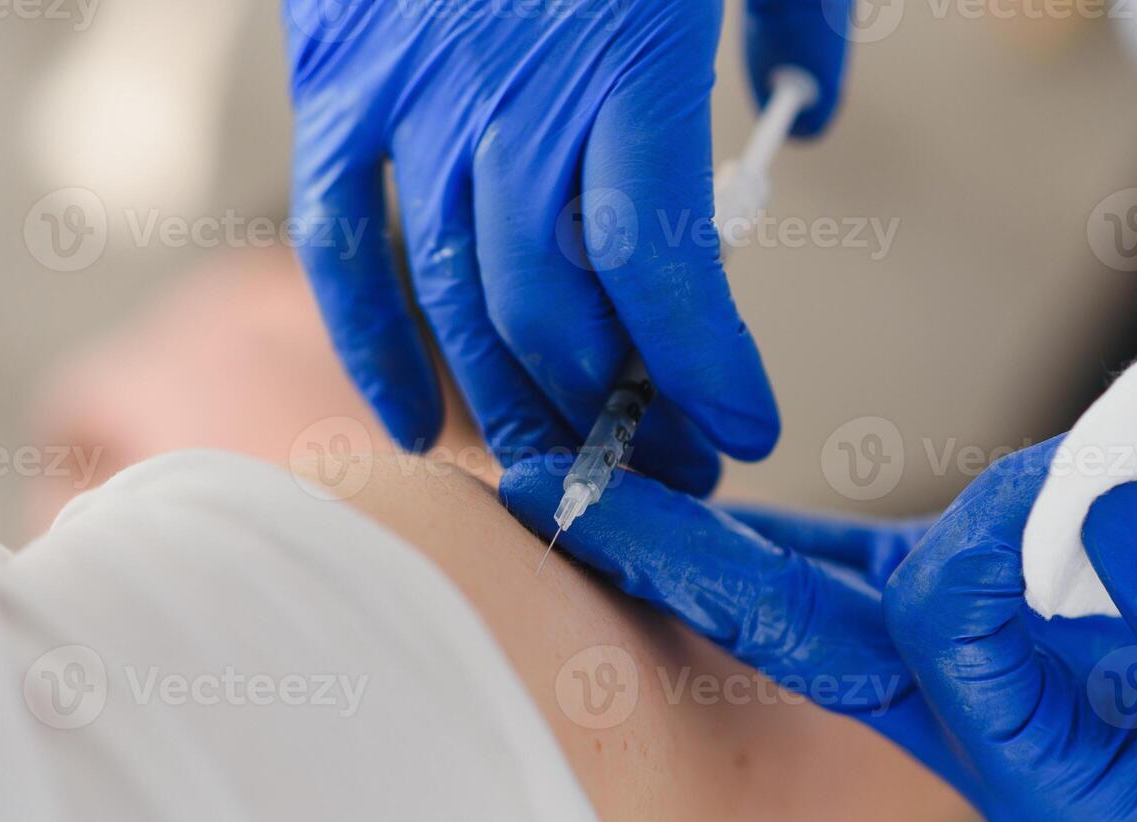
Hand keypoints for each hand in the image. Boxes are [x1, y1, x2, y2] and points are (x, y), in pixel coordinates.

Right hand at [285, 0, 851, 491]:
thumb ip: (792, 22)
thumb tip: (797, 120)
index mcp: (627, 55)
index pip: (659, 265)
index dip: (701, 368)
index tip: (745, 428)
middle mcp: (512, 93)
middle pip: (554, 310)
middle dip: (618, 412)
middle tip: (669, 463)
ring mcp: (411, 93)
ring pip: (456, 297)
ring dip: (519, 403)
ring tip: (576, 462)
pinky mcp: (338, 83)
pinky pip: (340, 240)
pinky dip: (371, 341)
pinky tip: (417, 424)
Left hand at [503, 433, 1136, 821]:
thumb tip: (1085, 515)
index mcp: (1032, 766)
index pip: (940, 640)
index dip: (979, 547)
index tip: (1063, 478)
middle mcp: (955, 723)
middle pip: (795, 637)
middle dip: (682, 567)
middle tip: (559, 503)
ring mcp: (934, 664)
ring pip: (789, 597)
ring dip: (688, 540)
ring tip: (576, 480)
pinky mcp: (938, 603)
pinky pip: (827, 566)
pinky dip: (755, 531)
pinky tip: (674, 495)